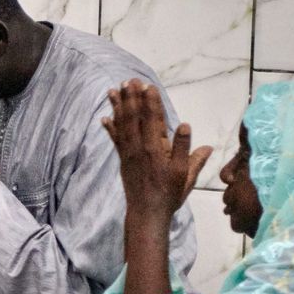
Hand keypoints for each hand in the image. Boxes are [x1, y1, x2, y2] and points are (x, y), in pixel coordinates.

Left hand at [103, 80, 211, 223]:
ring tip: (114, 90)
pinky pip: (115, 140)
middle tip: (129, 80)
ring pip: (122, 125)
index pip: (154, 120)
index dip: (151, 102)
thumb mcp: (185, 175)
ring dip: (119, 107)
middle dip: (132, 98)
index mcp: (157, 149)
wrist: (147, 213)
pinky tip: (104, 117)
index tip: (148, 86)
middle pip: (135, 118)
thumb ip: (188, 152)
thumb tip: (186, 126)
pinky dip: (110, 128)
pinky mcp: (123, 160)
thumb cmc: (170, 194)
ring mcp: (129, 153)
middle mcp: (140, 148)